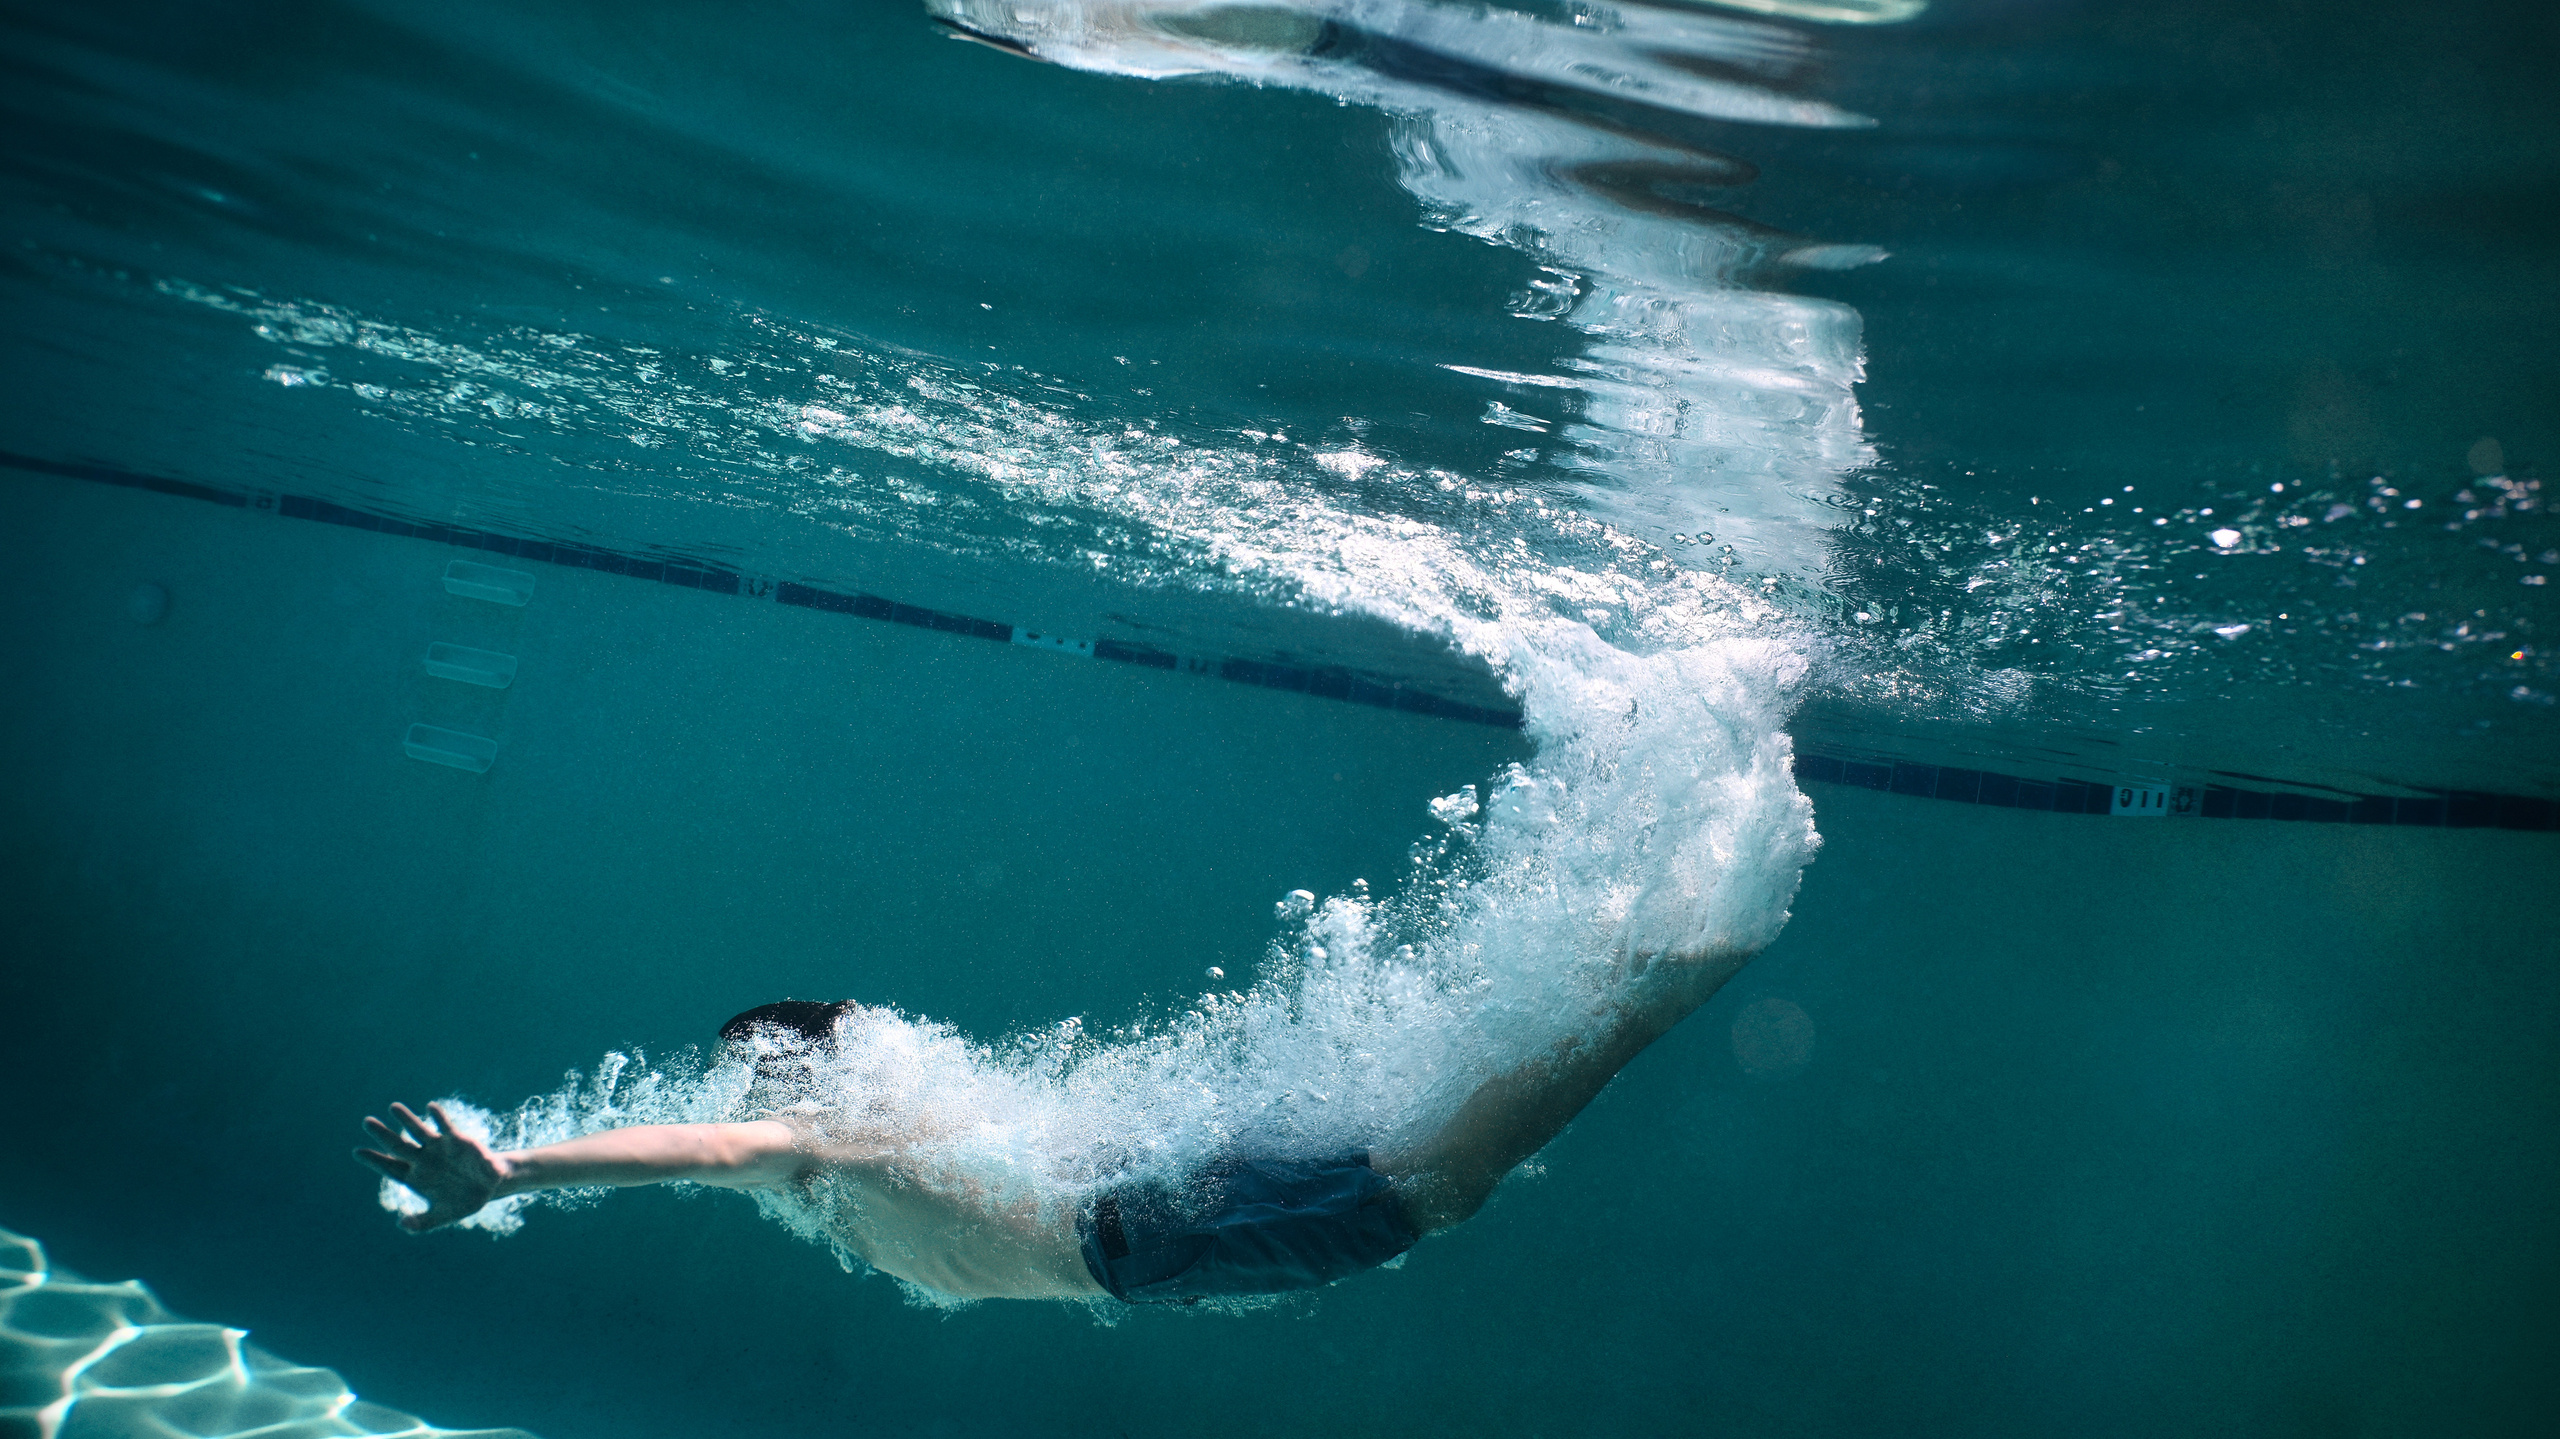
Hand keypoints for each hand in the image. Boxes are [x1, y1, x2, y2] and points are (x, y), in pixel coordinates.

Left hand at [354, 1102, 507, 1232]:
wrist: (489, 1187)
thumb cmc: (462, 1202)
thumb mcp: (442, 1216)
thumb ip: (422, 1223)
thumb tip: (401, 1224)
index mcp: (415, 1178)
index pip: (390, 1168)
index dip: (374, 1160)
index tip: (357, 1152)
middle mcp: (423, 1160)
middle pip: (398, 1146)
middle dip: (382, 1135)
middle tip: (366, 1122)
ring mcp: (438, 1149)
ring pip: (418, 1132)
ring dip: (406, 1120)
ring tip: (393, 1107)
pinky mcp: (456, 1140)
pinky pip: (445, 1127)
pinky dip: (439, 1118)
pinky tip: (430, 1107)